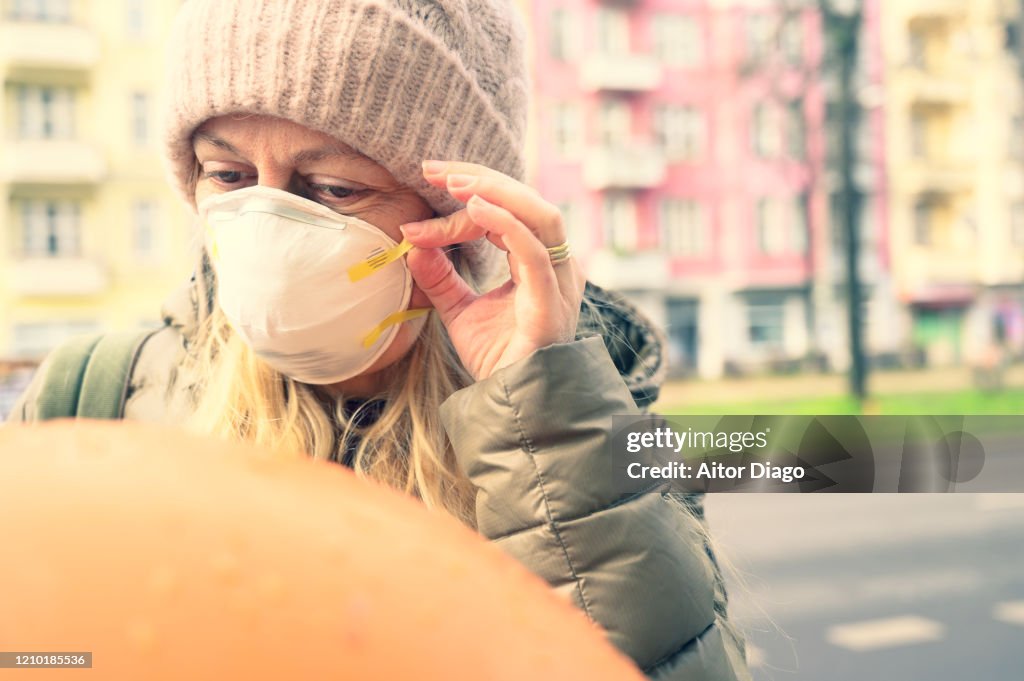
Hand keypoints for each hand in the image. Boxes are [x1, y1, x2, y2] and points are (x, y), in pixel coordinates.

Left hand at [400, 161, 586, 381]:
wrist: (513, 404)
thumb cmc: (497, 358)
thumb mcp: (459, 310)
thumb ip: (440, 277)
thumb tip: (411, 243)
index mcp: (541, 263)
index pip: (513, 209)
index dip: (475, 187)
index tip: (433, 176)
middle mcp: (557, 267)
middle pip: (530, 202)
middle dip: (483, 179)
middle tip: (436, 170)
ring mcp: (558, 284)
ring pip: (540, 217)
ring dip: (496, 193)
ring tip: (454, 184)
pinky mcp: (550, 304)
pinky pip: (535, 253)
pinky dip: (506, 225)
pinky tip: (474, 211)